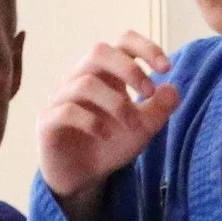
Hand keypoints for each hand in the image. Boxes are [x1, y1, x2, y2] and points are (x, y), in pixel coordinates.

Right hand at [37, 32, 179, 220]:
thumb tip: (173, 89)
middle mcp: (80, 78)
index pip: (122, 42)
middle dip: (129, 69)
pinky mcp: (48, 121)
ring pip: (85, 83)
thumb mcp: (143, 130)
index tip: (166, 68)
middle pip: (99, 51)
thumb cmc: (110, 145)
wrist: (81, 178)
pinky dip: (92, 121)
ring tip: (131, 125)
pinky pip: (68, 111)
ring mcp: (61, 98)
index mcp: (106, 73)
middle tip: (149, 93)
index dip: (145, 47)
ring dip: (116, 103)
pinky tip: (106, 135)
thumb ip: (159, 110)